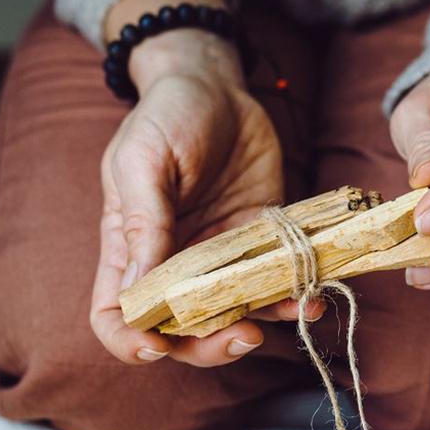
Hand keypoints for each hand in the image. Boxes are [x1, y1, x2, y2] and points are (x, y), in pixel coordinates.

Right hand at [90, 0, 321, 367]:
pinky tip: (314, 294)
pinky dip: (295, 296)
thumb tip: (137, 290)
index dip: (130, 339)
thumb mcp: (143, 159)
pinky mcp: (261, 241)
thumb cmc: (168, 114)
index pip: (115, 314)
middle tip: (242, 336)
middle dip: (209, 345)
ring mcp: (220, 256)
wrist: (218, 84)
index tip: (157, 345)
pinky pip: (275, 282)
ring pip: (235, 314)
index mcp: (130, 248)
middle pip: (181, 331)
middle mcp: (174, 262)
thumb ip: (142, 221)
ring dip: (263, 325)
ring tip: (293, 311)